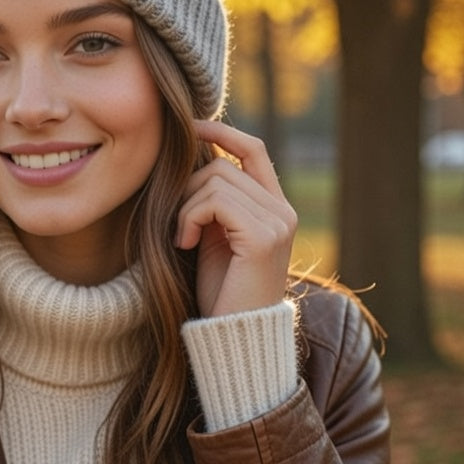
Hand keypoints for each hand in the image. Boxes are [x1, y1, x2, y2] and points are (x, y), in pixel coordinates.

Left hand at [174, 120, 297, 317]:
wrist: (233, 336)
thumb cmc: (220, 292)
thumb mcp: (215, 237)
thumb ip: (214, 203)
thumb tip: (192, 158)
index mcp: (275, 209)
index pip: (253, 149)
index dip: (221, 132)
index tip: (190, 126)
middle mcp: (283, 212)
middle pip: (223, 166)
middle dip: (189, 190)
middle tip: (179, 226)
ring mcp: (278, 223)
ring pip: (215, 180)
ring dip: (186, 208)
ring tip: (183, 239)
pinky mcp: (263, 236)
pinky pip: (214, 200)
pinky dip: (189, 218)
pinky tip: (185, 244)